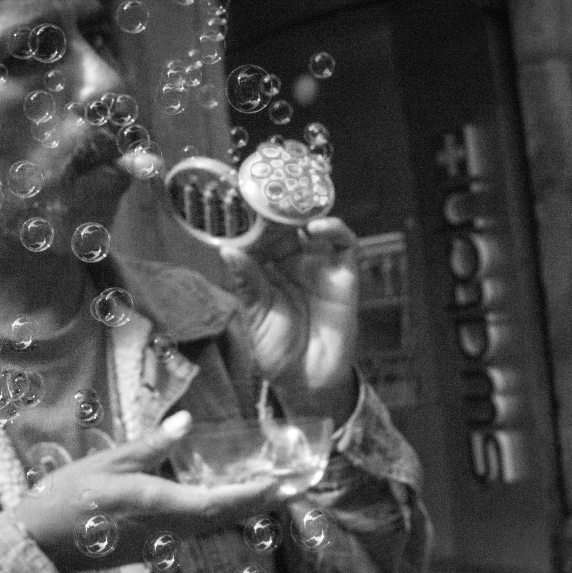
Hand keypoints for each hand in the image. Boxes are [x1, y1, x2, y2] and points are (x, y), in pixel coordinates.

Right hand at [16, 411, 280, 571]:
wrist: (40, 544)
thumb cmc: (68, 497)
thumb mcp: (109, 463)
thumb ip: (152, 445)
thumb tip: (186, 421)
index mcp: (160, 504)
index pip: (219, 502)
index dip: (254, 493)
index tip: (283, 482)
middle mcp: (168, 528)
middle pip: (223, 517)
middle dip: (259, 501)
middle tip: (291, 485)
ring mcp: (160, 541)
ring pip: (211, 525)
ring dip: (240, 508)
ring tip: (265, 488)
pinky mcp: (151, 546)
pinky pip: (194, 528)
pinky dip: (215, 513)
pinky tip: (221, 499)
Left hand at [220, 217, 359, 421]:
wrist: (308, 380)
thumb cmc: (277, 349)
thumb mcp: (256, 315)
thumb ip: (247, 283)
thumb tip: (227, 250)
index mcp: (266, 269)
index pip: (259, 235)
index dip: (251, 219)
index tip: (237, 203)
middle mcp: (292, 262)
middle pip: (286, 224)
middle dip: (276, 208)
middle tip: (265, 192)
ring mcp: (319, 265)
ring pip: (315, 226)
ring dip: (303, 212)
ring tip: (289, 205)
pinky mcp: (343, 273)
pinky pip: (344, 243)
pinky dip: (334, 228)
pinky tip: (316, 226)